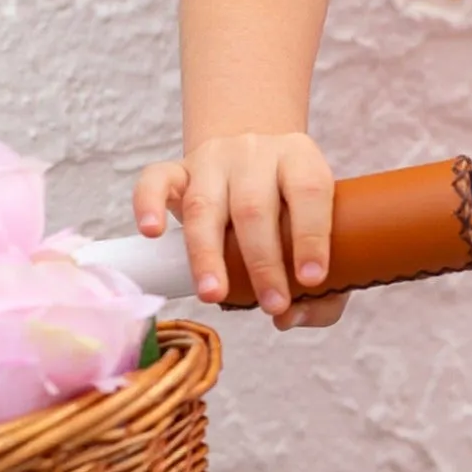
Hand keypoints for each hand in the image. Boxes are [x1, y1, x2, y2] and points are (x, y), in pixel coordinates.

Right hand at [131, 133, 349, 330]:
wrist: (254, 157)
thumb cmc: (293, 209)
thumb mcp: (323, 230)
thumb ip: (323, 286)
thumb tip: (288, 318)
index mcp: (300, 159)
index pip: (309, 191)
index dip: (311, 237)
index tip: (311, 280)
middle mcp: (256, 153)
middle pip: (254, 207)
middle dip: (262, 263)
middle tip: (272, 304)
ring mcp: (212, 159)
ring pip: (204, 205)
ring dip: (208, 254)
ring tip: (214, 294)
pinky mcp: (177, 169)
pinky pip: (156, 179)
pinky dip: (148, 204)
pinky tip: (152, 233)